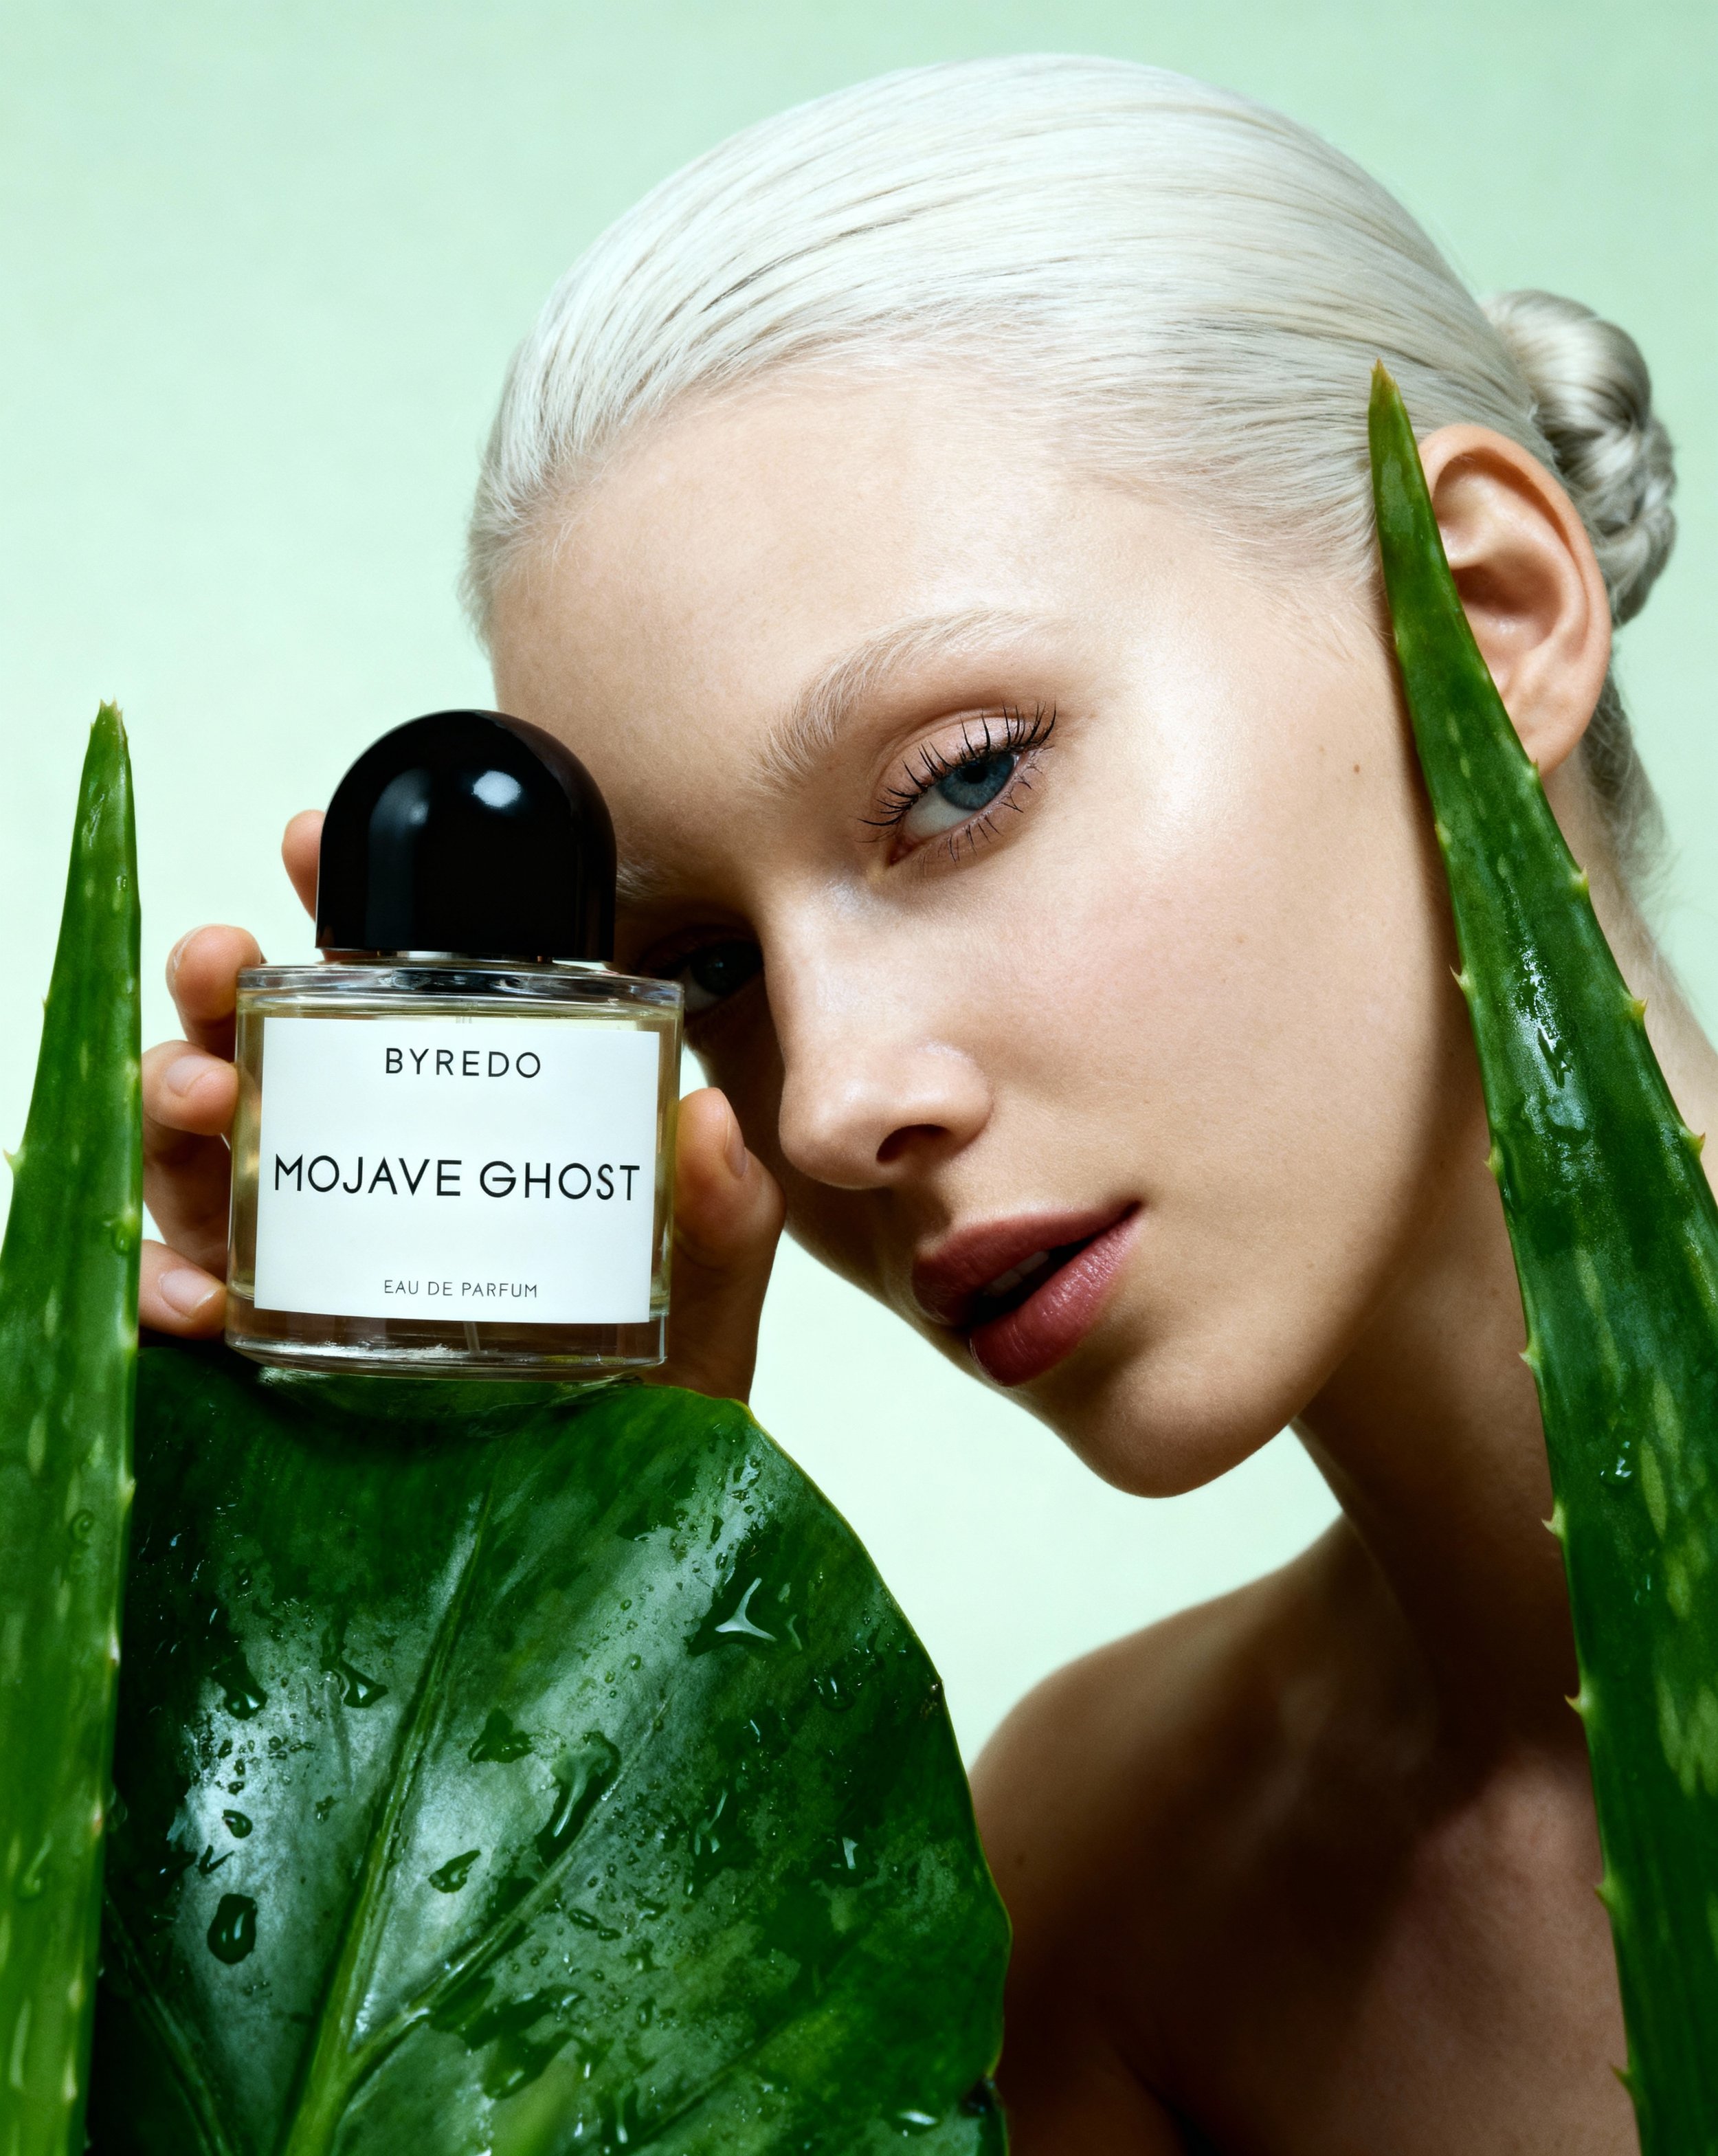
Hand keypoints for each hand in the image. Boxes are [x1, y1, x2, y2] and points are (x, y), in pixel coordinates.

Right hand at [139, 814, 783, 1401]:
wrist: (625, 1521)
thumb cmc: (660, 1383)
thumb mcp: (705, 1286)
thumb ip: (720, 1212)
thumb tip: (707, 1121)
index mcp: (461, 1125)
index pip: (388, 998)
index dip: (338, 910)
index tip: (309, 844)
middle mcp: (370, 1174)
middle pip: (265, 1052)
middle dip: (220, 990)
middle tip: (229, 963)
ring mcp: (310, 1259)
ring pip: (200, 1154)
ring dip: (175, 1104)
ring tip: (205, 1100)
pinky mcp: (274, 1352)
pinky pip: (188, 1300)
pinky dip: (169, 1285)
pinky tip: (200, 1293)